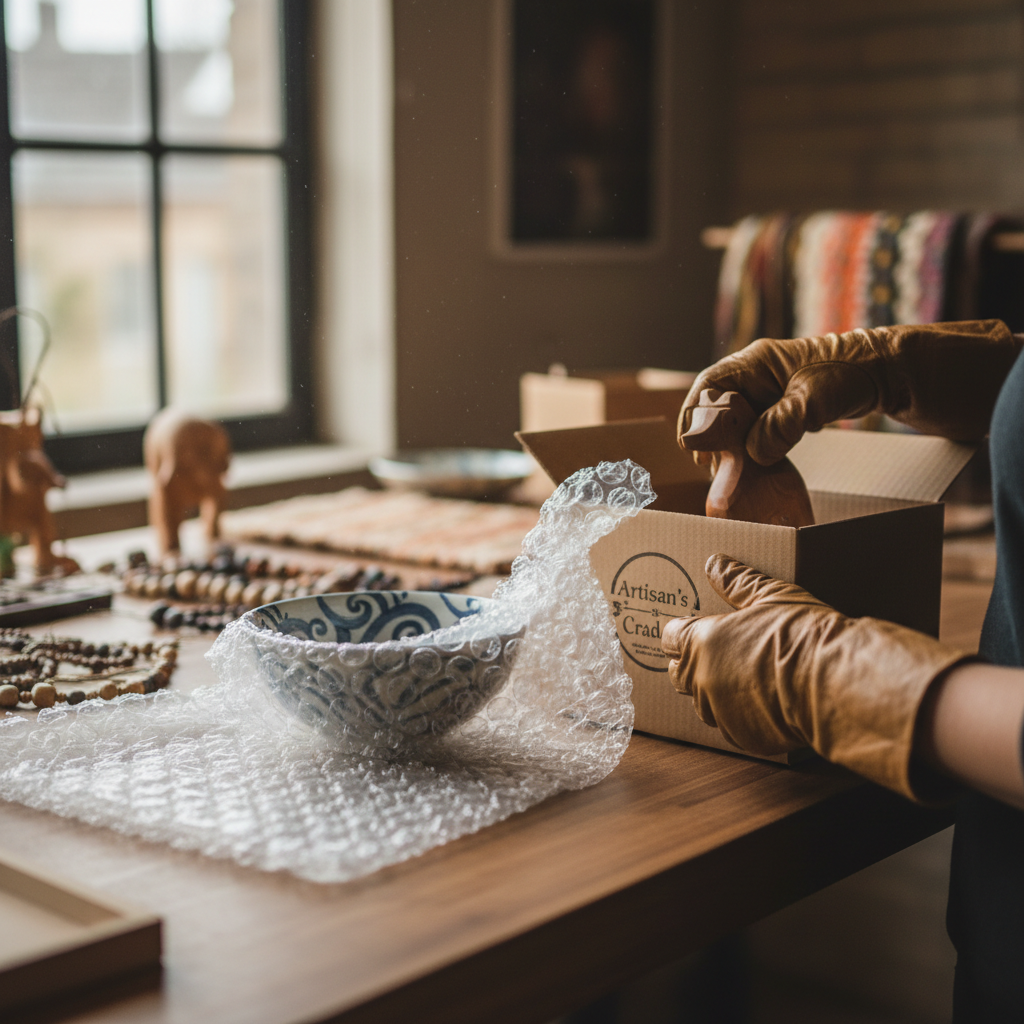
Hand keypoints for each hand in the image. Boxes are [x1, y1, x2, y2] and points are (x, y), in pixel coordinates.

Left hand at [661, 554, 971, 799]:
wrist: (835, 683)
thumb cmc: (804, 635)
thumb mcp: (772, 596)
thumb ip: (738, 581)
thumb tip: (715, 563)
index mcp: (702, 641)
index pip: (670, 637)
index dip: (681, 631)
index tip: (692, 628)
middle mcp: (703, 679)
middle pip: (679, 673)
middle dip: (691, 663)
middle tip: (717, 653)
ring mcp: (721, 712)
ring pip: (703, 703)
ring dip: (715, 691)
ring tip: (744, 678)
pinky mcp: (744, 738)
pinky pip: (731, 727)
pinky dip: (741, 717)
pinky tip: (764, 704)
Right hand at [677, 320, 1021, 465]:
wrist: (903, 374)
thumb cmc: (861, 372)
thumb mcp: (821, 395)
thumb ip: (784, 421)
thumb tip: (753, 452)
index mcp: (757, 362)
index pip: (708, 387)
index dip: (696, 418)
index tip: (697, 448)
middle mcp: (757, 379)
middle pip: (716, 413)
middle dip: (713, 443)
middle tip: (719, 473)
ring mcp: (769, 399)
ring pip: (735, 430)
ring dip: (733, 456)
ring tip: (737, 482)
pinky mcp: (784, 417)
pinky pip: (756, 440)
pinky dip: (754, 459)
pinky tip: (760, 477)